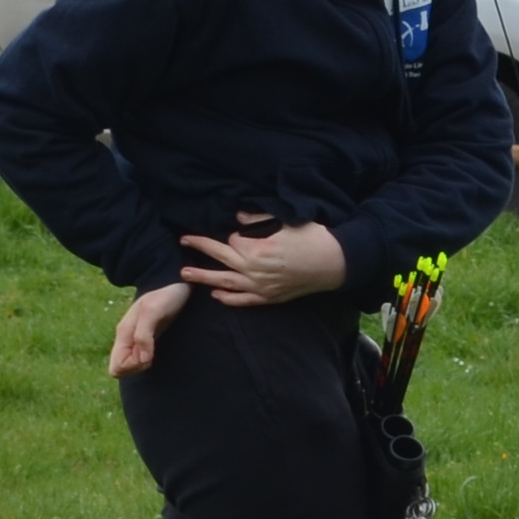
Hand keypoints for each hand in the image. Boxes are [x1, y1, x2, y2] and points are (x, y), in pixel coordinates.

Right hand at [107, 281, 188, 376]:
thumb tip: (142, 359)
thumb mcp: (153, 310)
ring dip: (142, 365)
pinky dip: (146, 360)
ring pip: (129, 365)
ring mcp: (134, 339)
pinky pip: (138, 359)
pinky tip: (156, 350)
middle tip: (151, 355)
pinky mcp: (145, 340)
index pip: (116, 366)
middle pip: (119, 368)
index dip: (131, 367)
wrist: (176, 284)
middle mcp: (126, 338)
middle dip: (135, 368)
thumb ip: (144, 334)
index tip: (147, 356)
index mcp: (123, 332)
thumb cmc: (166, 295)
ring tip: (155, 352)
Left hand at [177, 221, 346, 306]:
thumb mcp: (286, 222)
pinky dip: (228, 299)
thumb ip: (258, 219)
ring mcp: (260, 287)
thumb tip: (236, 217)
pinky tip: (215, 296)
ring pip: (224, 284)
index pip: (232, 241)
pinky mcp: (269, 298)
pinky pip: (243, 301)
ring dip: (203, 278)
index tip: (235, 230)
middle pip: (220, 259)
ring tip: (185, 275)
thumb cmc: (313, 238)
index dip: (232, 234)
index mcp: (257, 250)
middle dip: (200, 249)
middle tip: (183, 241)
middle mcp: (254, 271)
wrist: (335, 264)